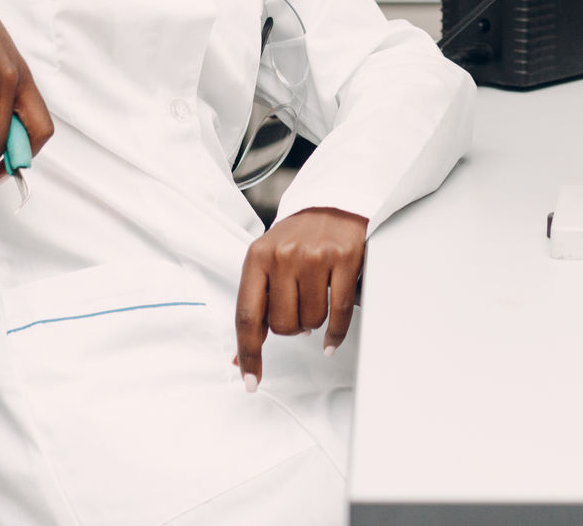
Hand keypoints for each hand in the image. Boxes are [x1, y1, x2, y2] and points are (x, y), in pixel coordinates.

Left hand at [234, 207, 366, 389]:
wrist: (333, 202)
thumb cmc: (297, 238)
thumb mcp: (266, 261)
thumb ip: (255, 305)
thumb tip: (238, 356)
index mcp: (257, 258)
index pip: (247, 316)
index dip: (248, 353)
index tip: (250, 380)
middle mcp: (283, 256)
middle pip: (283, 325)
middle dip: (291, 328)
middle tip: (298, 312)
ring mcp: (315, 257)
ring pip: (312, 321)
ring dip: (314, 322)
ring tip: (315, 301)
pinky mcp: (344, 259)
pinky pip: (339, 313)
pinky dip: (336, 334)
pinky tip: (330, 340)